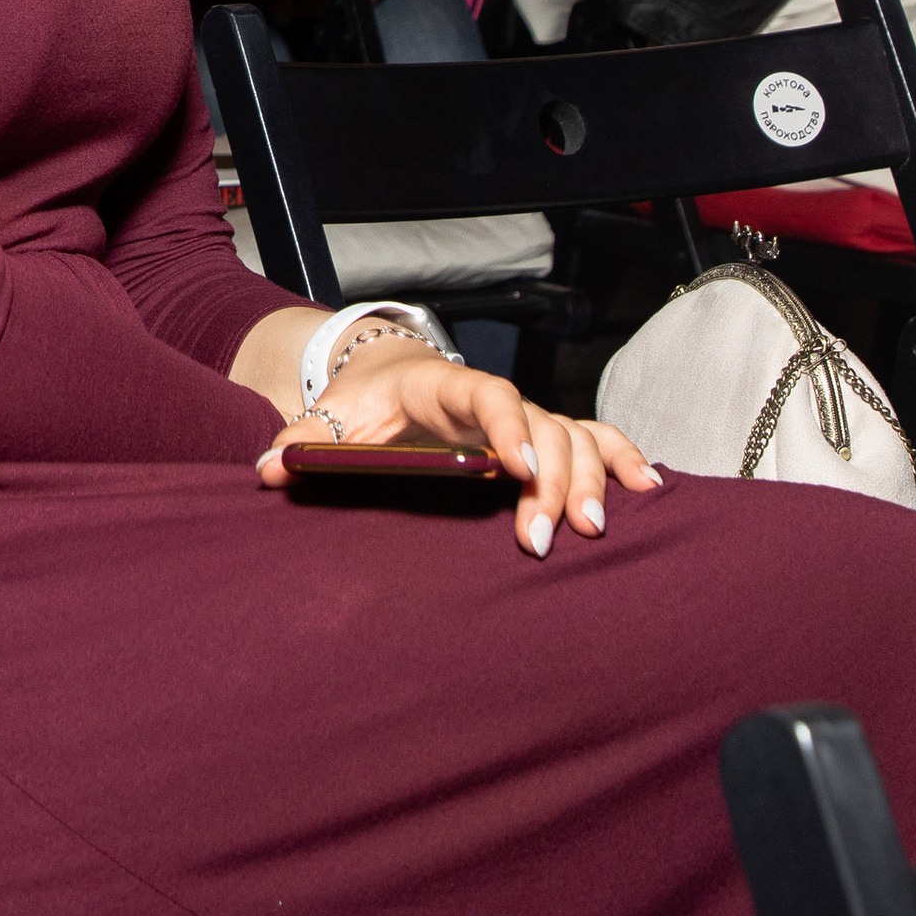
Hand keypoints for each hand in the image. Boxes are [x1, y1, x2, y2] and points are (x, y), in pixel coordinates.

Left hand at [256, 339, 661, 559]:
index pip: (487, 396)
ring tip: (594, 530)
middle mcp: (495, 401)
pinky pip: (594, 441)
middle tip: (543, 538)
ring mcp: (524, 420)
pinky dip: (623, 459)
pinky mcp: (540, 440)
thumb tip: (264, 469)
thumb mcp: (329, 418)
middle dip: (550, 478)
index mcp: (445, 387)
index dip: (506, 427)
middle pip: (542, 426)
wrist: (385, 377)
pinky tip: (650, 491)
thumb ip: (302, 443)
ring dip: (590, 480)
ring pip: (575, 437)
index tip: (514, 467)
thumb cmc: (362, 403)